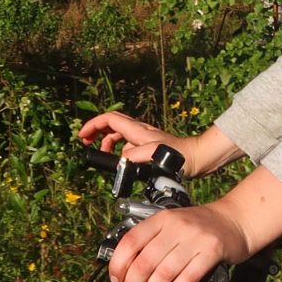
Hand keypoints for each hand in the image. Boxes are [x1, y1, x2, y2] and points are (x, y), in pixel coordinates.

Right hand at [76, 112, 235, 177]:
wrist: (198, 158)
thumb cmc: (180, 156)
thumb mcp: (154, 155)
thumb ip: (134, 155)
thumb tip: (121, 159)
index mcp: (137, 130)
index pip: (109, 120)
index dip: (93, 125)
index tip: (83, 137)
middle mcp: (140, 131)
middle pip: (112, 124)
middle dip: (97, 131)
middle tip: (88, 143)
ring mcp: (145, 139)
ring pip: (119, 135)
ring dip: (108, 142)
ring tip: (104, 155)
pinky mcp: (150, 147)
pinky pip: (128, 145)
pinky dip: (120, 150)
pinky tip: (122, 161)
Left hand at [106, 202, 252, 281]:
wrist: (235, 219)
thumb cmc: (200, 226)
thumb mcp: (172, 224)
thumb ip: (151, 241)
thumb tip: (125, 268)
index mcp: (162, 219)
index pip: (131, 241)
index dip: (119, 264)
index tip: (116, 278)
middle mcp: (177, 226)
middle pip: (145, 260)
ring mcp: (195, 238)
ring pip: (165, 272)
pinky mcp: (212, 251)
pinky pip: (188, 277)